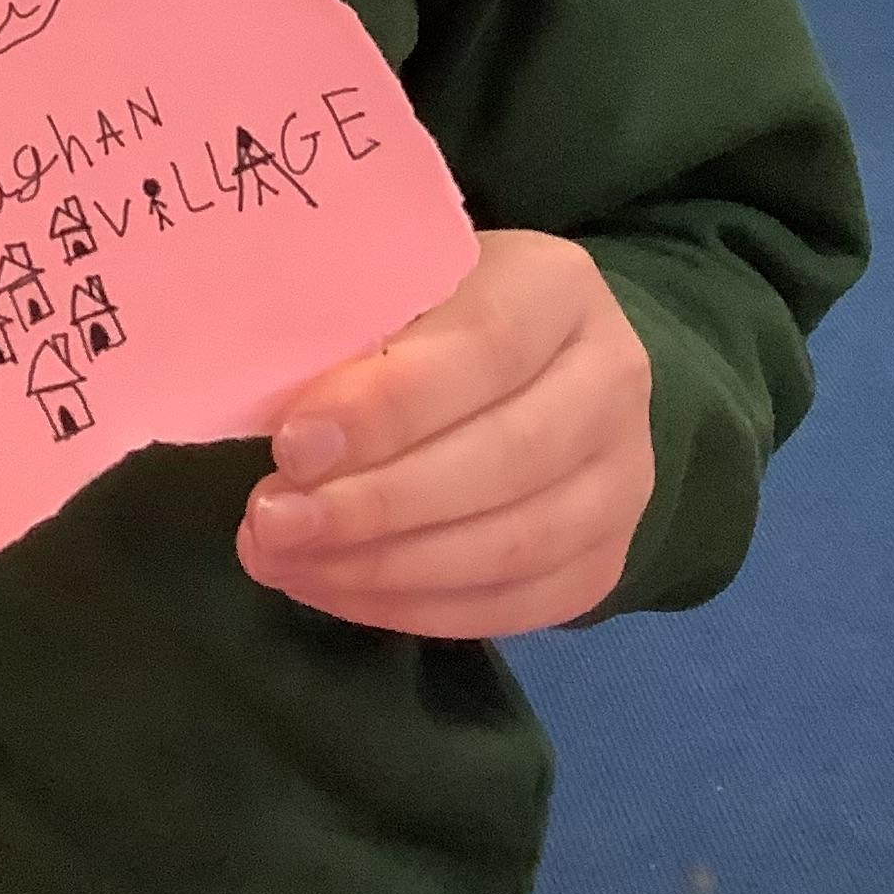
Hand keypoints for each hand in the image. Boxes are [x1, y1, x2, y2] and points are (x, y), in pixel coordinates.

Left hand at [239, 230, 653, 637]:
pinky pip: (515, 606)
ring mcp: (622, 480)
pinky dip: (415, 608)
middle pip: (506, 458)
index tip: (292, 445)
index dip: (388, 406)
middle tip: (271, 520)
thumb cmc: (439, 312)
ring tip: (285, 560)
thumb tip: (284, 426)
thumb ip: (358, 332)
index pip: (485, 347)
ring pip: (513, 545)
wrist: (539, 363)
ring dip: (384, 567)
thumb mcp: (405, 286)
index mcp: (558, 287)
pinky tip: (335, 590)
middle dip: (376, 503)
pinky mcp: (604, 561)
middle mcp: (613, 381)